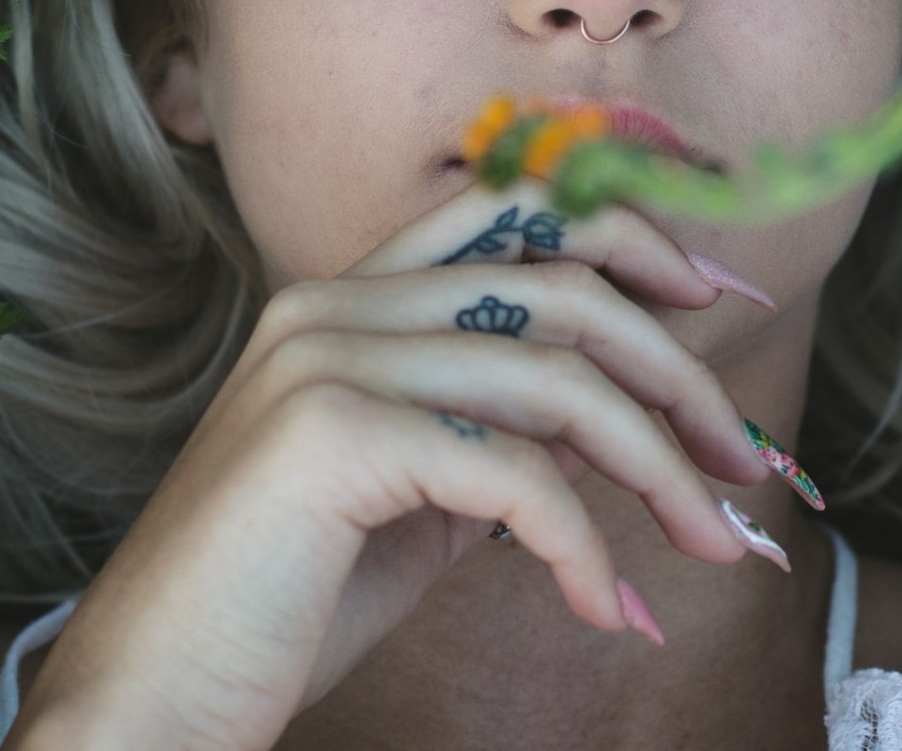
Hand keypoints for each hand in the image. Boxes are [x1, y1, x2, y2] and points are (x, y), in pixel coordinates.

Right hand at [5, 180, 775, 750]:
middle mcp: (337, 301)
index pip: (516, 211)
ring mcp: (327, 357)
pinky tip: (606, 610)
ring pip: (554, 378)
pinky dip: (582, 545)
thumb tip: (629, 411)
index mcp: (354, 293)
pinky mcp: (330, 435)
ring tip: (715, 543)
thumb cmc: (297, 592)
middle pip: (560, 285)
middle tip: (744, 455)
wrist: (158, 690)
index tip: (715, 302)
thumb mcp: (428, 489)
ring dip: (659, 466)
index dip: (631, 239)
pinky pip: (511, 473)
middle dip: (676, 366)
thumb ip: (509, 426)